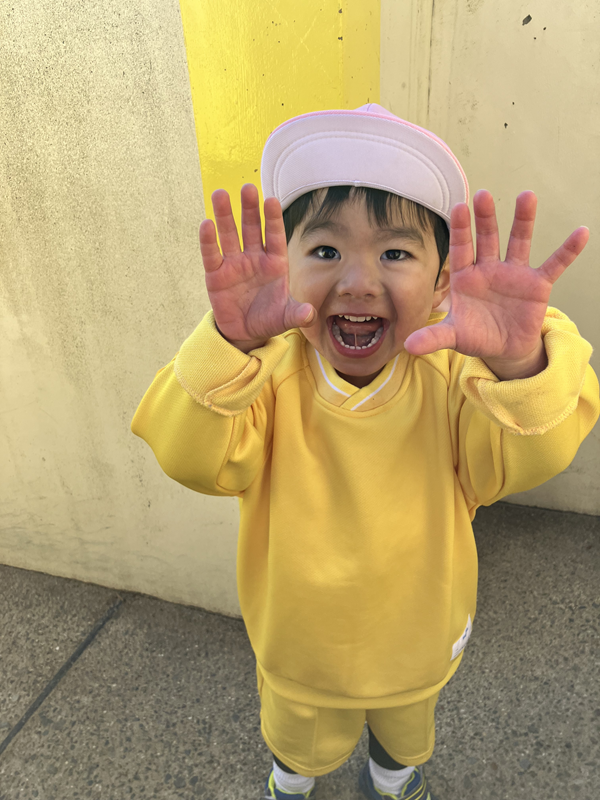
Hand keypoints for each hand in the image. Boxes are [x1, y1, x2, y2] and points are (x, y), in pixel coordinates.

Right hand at [199, 184, 315, 352]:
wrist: (246, 332)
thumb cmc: (269, 319)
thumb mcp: (285, 318)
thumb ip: (297, 314)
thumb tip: (309, 314)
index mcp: (275, 263)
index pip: (275, 236)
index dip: (273, 219)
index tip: (272, 200)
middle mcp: (254, 258)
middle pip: (252, 228)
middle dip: (250, 209)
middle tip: (248, 188)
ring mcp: (234, 264)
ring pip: (229, 234)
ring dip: (225, 215)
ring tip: (220, 194)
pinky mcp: (216, 274)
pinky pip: (212, 254)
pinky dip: (209, 240)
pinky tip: (206, 224)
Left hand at [404, 190, 588, 377]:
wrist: (503, 349)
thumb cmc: (475, 335)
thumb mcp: (454, 337)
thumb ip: (433, 337)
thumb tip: (408, 347)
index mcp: (465, 277)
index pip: (461, 249)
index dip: (460, 230)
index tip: (458, 207)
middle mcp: (489, 269)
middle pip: (487, 239)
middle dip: (485, 219)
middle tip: (483, 195)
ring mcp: (514, 274)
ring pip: (518, 242)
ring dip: (523, 221)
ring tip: (527, 196)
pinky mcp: (537, 285)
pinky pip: (554, 265)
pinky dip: (567, 251)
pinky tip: (580, 232)